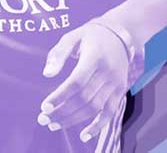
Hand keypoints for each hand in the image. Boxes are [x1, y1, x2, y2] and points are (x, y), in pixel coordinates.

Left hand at [38, 23, 129, 143]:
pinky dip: (98, 126)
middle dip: (61, 112)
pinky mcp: (120, 90)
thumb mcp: (72, 37)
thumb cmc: (90, 37)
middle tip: (43, 119)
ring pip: (94, 107)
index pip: (77, 82)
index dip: (60, 96)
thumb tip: (47, 74)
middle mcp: (109, 71)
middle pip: (83, 98)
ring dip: (72, 119)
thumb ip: (58, 54)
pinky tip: (83, 135)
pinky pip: (110, 112)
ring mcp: (116, 82)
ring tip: (54, 124)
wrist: (121, 35)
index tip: (44, 106)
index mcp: (96, 57)